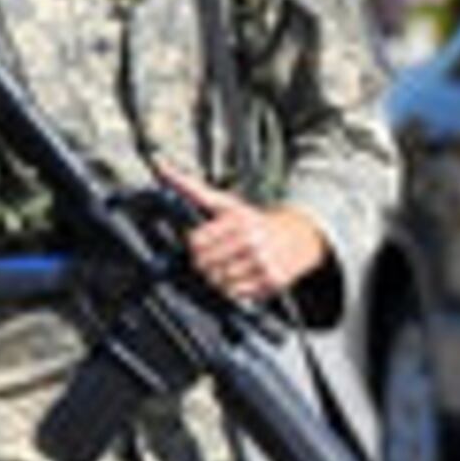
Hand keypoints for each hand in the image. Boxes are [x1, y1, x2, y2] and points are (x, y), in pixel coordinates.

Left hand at [155, 162, 325, 304]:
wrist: (299, 235)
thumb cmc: (253, 220)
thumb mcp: (225, 203)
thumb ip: (191, 188)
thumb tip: (160, 166)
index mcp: (239, 220)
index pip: (196, 243)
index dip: (196, 245)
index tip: (204, 242)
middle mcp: (253, 241)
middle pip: (204, 265)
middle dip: (205, 262)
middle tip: (216, 256)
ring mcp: (264, 262)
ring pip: (219, 282)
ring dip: (218, 277)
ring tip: (229, 266)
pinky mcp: (273, 280)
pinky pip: (237, 294)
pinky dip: (235, 288)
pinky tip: (243, 275)